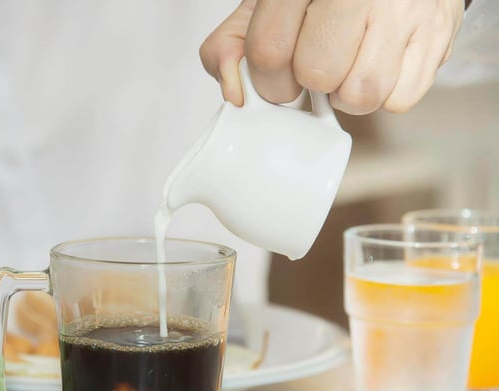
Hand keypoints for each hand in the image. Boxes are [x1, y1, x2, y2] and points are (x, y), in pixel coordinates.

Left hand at [200, 0, 464, 113]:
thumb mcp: (268, 7)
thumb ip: (234, 45)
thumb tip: (234, 92)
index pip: (269, 50)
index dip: (267, 80)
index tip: (277, 78)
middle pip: (317, 74)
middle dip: (309, 84)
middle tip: (317, 66)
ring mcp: (403, 9)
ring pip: (361, 94)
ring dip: (347, 93)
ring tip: (349, 65)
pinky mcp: (437, 34)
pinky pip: (399, 100)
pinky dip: (385, 95)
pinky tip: (379, 64)